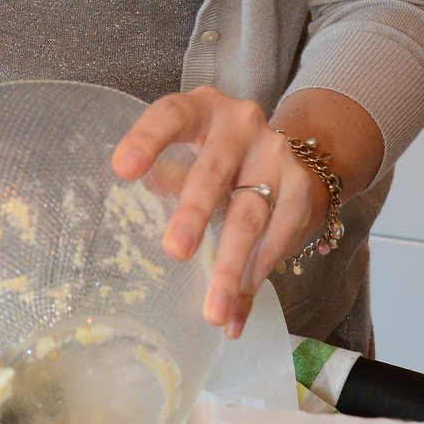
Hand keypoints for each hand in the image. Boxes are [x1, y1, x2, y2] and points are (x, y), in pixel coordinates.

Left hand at [109, 87, 325, 338]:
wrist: (291, 154)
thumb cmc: (218, 154)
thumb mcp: (192, 148)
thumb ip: (169, 170)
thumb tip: (139, 188)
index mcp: (203, 109)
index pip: (171, 115)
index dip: (147, 139)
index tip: (122, 169)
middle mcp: (243, 127)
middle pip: (215, 171)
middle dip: (194, 213)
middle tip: (174, 251)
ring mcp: (276, 158)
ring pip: (251, 216)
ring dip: (230, 267)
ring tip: (211, 311)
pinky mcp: (301, 191)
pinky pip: (278, 242)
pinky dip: (255, 282)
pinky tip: (235, 314)